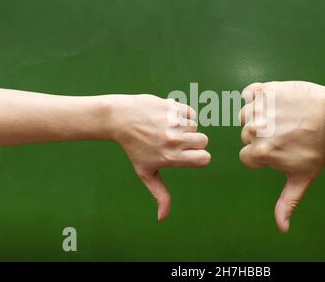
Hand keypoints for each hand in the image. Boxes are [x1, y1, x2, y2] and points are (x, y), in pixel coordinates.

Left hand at [106, 94, 210, 220]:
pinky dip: (182, 114)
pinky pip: (190, 112)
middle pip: (203, 141)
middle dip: (193, 141)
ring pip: (195, 126)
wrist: (120, 119)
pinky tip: (167, 117)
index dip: (198, 157)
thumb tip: (162, 218)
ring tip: (166, 128)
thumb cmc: (134, 148)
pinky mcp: (172, 106)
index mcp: (170, 157)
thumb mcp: (146, 172)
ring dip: (185, 127)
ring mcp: (173, 122)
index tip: (187, 155)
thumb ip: (160, 194)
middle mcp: (173, 140)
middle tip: (175, 141)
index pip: (204, 159)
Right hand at [239, 81, 324, 231]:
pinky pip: (249, 93)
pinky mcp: (266, 89)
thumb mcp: (302, 177)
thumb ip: (287, 202)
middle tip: (285, 133)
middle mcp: (255, 130)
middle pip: (246, 136)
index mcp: (260, 153)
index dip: (264, 155)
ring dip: (258, 116)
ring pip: (246, 115)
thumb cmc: (319, 149)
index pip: (247, 156)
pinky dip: (256, 96)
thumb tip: (282, 228)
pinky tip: (272, 101)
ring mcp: (259, 108)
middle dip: (261, 136)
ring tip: (281, 117)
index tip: (282, 148)